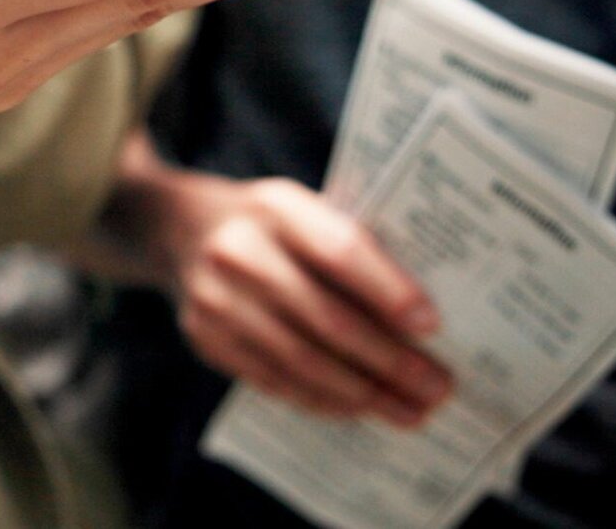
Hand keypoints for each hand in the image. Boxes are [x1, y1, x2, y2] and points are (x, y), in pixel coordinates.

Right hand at [127, 135, 450, 425]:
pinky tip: (358, 408)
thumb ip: (349, 246)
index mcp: (276, 206)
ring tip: (409, 410)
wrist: (178, 229)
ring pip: (301, 359)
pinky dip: (322, 399)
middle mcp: (238, 251)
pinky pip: (273, 380)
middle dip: (389, 360)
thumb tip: (422, 318)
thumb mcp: (303, 210)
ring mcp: (215, 299)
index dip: (388, 291)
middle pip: (326, 317)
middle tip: (436, 387)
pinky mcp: (203, 338)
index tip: (432, 327)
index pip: (339, 251)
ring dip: (362, 393)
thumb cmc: (270, 224)